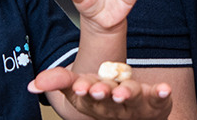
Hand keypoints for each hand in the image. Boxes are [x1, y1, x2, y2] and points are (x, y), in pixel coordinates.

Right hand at [29, 66, 172, 119]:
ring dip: (127, 94)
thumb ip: (59, 81)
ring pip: (131, 99)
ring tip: (122, 92)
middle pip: (106, 101)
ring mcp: (135, 104)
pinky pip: (159, 99)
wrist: (137, 115)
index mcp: (92, 100)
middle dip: (102, 94)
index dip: (81, 90)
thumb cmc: (104, 99)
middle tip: (98, 90)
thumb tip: (33, 84)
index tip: (79, 86)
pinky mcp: (156, 102)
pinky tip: (164, 88)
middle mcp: (112, 105)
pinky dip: (161, 94)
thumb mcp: (80, 87)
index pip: (83, 96)